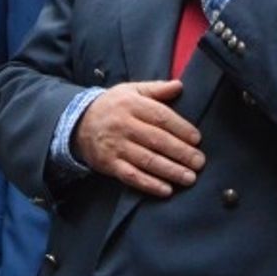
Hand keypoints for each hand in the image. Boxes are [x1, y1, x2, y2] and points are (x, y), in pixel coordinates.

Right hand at [73, 81, 203, 196]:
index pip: (161, 117)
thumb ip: (156, 89)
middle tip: (199, 162)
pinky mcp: (109, 164)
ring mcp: (115, 146)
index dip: (181, 128)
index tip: (197, 139)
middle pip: (157, 140)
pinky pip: (131, 176)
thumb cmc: (112, 106)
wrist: (78, 123)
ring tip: (189, 178)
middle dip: (181, 152)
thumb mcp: (131, 90)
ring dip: (170, 171)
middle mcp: (123, 125)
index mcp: (131, 104)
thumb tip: (179, 85)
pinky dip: (149, 184)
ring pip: (147, 160)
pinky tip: (166, 190)